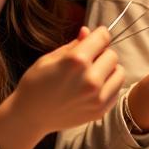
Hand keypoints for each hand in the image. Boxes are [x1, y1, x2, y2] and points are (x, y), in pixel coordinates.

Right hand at [0, 26, 124, 136]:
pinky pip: (116, 90)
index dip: (99, 35)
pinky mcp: (100, 110)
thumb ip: (73, 45)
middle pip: (112, 55)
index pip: (103, 38)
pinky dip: (109, 86)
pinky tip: (93, 88)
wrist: (29, 117)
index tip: (96, 37)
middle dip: (102, 54)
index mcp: (76, 61)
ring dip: (109, 70)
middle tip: (89, 60)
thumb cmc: (35, 85)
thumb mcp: (49, 59)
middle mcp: (90, 79)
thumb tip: (88, 31)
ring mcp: (97, 97)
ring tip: (93, 74)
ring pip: (119, 72)